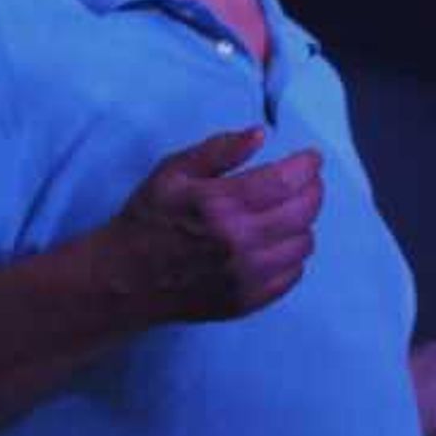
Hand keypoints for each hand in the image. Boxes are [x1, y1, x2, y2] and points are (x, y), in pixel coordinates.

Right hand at [92, 128, 322, 325]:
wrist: (123, 279)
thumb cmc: (149, 218)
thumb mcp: (172, 172)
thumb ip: (219, 150)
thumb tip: (261, 134)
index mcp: (219, 205)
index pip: (286, 182)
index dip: (307, 166)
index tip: (311, 158)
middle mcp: (237, 243)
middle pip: (303, 212)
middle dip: (312, 190)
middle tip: (305, 182)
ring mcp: (244, 277)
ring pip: (304, 243)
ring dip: (302, 223)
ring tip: (286, 213)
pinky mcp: (246, 301)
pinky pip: (293, 274)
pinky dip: (291, 255)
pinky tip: (274, 243)